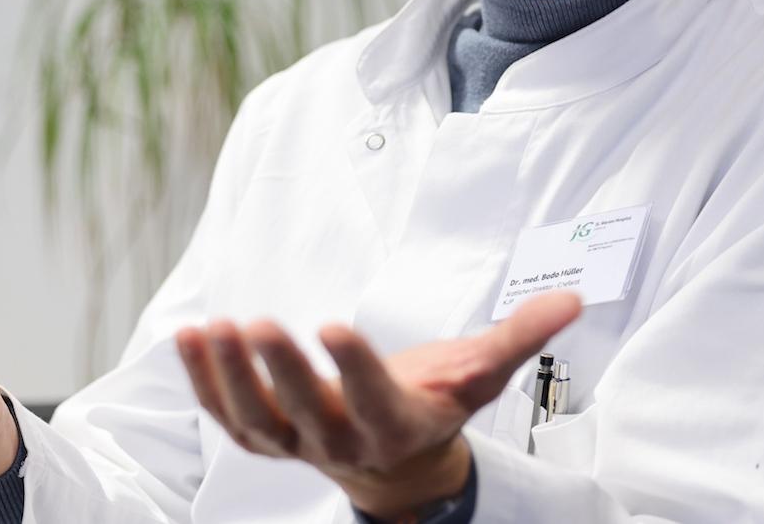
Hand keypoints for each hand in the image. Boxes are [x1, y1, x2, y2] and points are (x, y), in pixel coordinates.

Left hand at [174, 291, 581, 517]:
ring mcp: (297, 445)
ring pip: (256, 420)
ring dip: (229, 376)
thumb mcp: (481, 376)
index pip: (374, 399)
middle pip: (306, 411)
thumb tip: (572, 299)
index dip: (353, 367)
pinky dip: (204, 382)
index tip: (335, 325)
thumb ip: (520, 337)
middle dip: (280, 369)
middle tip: (260, 323)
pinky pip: (227, 416)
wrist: (396, 463)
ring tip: (213, 329)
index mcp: (396, 423)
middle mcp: (341, 441)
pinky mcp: (264, 437)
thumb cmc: (435, 406)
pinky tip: (191, 337)